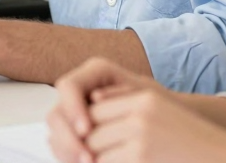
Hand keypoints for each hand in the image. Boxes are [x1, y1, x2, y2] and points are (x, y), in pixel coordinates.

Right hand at [49, 58, 164, 161]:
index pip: (69, 87)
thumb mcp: (144, 97)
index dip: (73, 108)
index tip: (86, 130)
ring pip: (55, 133)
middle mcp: (80, 90)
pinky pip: (61, 145)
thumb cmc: (161, 103)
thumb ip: (118, 95)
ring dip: (67, 151)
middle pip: (56, 113)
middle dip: (68, 138)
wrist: (169, 119)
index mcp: (94, 72)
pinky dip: (69, 156)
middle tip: (87, 159)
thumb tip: (95, 98)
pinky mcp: (75, 132)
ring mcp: (74, 112)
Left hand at [83, 88, 225, 162]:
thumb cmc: (192, 145)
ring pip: (93, 149)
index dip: (84, 130)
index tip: (80, 147)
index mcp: (144, 97)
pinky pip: (105, 162)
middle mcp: (140, 109)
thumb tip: (93, 102)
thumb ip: (128, 108)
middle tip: (79, 160)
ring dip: (91, 160)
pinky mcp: (140, 154)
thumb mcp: (161, 117)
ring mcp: (141, 132)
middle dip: (82, 149)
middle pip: (90, 128)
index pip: (95, 108)